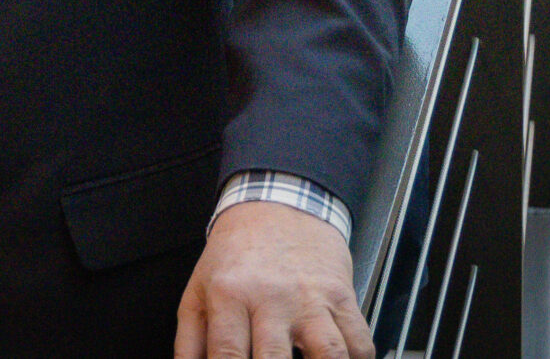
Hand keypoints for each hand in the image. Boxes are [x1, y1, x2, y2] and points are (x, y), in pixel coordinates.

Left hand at [173, 199, 369, 358]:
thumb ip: (189, 342)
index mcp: (229, 295)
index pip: (226, 355)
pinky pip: (360, 342)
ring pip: (328, 353)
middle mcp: (271, 297)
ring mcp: (310, 299)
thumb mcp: (198, 290)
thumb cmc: (236, 254)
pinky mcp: (342, 296)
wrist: (277, 205)